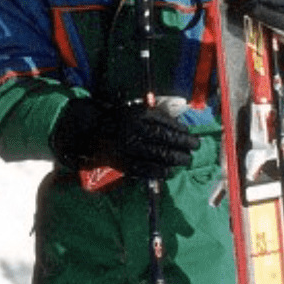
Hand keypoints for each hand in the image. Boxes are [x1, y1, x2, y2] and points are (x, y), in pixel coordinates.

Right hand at [50, 97, 198, 181]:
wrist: (89, 131)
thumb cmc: (117, 119)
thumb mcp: (136, 111)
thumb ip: (156, 117)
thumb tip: (181, 128)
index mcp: (136, 116)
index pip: (165, 124)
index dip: (181, 132)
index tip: (191, 136)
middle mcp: (133, 132)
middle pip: (165, 140)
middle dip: (183, 146)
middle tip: (193, 149)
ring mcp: (127, 148)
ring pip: (158, 156)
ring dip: (175, 160)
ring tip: (185, 160)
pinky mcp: (122, 162)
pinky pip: (145, 170)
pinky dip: (160, 172)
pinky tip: (168, 171)